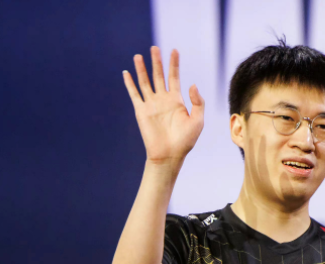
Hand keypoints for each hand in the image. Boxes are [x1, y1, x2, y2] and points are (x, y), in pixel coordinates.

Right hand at [123, 46, 204, 165]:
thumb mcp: (198, 120)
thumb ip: (198, 102)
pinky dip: (130, 84)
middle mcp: (163, 100)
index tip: (174, 50)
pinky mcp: (141, 111)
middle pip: (159, 76)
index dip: (174, 64)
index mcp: (176, 100)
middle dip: (157, 62)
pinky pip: (134, 94)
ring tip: (139, 56)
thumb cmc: (185, 140)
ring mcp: (151, 105)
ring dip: (142, 69)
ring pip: (145, 82)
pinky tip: (126, 73)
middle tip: (155, 48)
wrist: (169, 155)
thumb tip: (192, 84)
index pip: (174, 77)